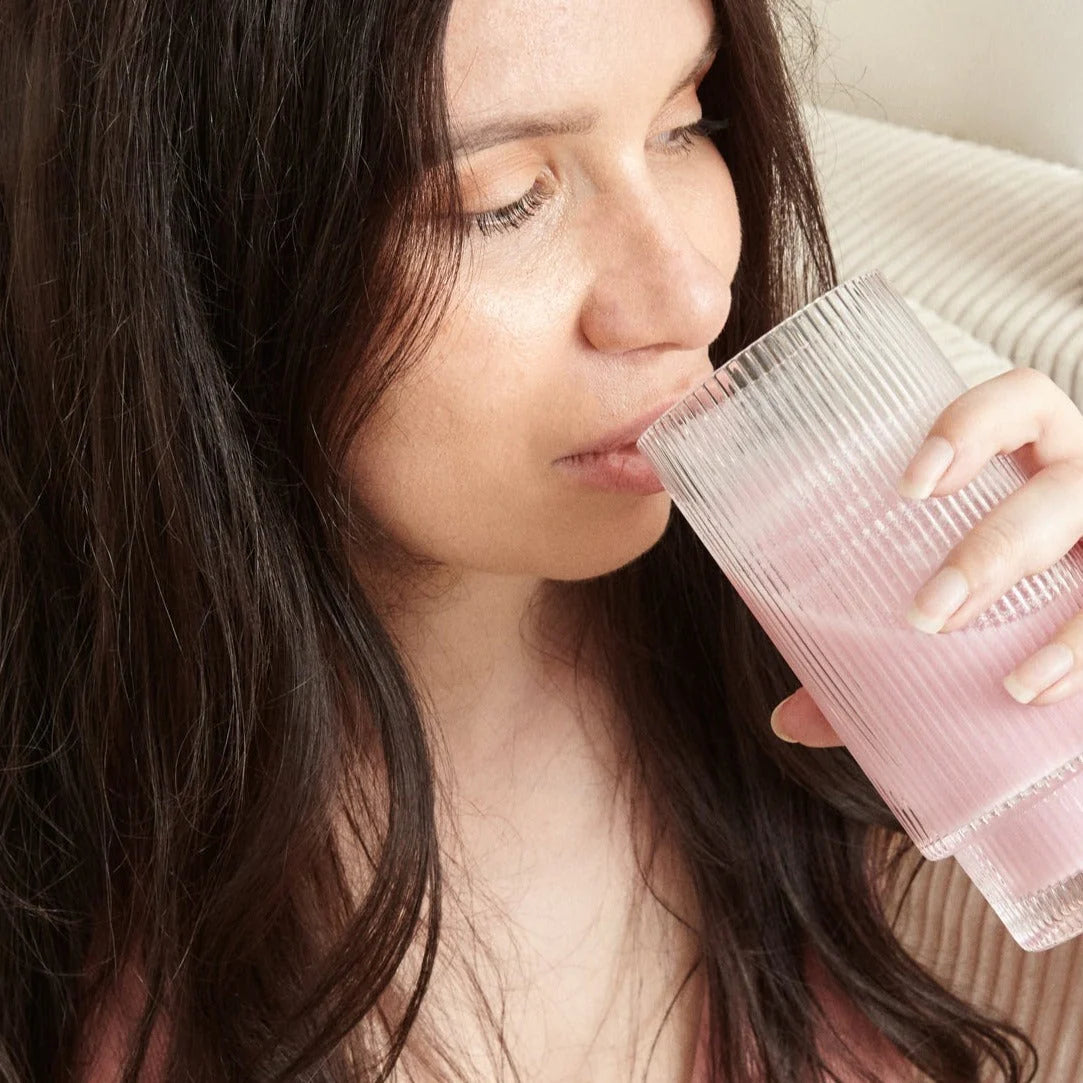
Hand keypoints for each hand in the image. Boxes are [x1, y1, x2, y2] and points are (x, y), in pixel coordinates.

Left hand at [770, 368, 1082, 747]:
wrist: (1068, 618)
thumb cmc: (989, 583)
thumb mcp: (938, 589)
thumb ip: (863, 648)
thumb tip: (789, 720)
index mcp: (1032, 450)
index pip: (1019, 402)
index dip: (972, 428)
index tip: (908, 488)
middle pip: (1058, 494)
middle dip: (993, 552)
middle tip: (929, 614)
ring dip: (1069, 627)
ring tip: (1013, 685)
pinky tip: (1042, 690)